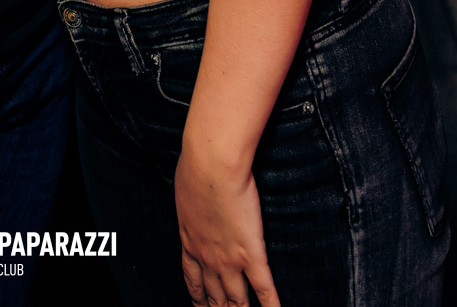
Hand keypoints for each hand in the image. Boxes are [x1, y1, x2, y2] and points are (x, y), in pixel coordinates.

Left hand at [175, 141, 278, 306]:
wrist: (211, 164)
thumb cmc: (195, 166)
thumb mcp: (185, 190)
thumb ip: (191, 204)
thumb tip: (193, 201)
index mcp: (190, 241)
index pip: (193, 281)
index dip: (198, 299)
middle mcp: (207, 258)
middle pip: (214, 296)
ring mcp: (229, 259)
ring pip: (237, 300)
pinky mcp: (250, 253)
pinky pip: (263, 288)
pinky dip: (271, 306)